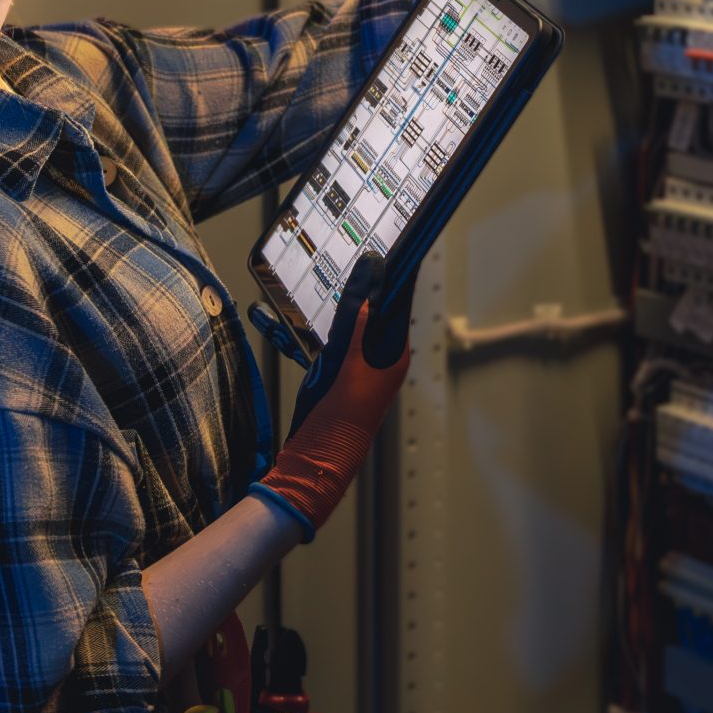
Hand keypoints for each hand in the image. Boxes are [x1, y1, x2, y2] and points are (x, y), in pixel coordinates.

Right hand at [249, 256, 413, 539]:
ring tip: (347, 271)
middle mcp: (384, 361)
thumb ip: (358, 329)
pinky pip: (345, 339)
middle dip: (371, 287)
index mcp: (394, 358)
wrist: (314, 462)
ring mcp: (363, 368)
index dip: (393, 280)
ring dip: (353, 303)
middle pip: (380, 313)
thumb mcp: (349, 370)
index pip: (398, 307)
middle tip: (362, 253)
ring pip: (360, 324)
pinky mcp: (343, 374)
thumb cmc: (338, 423)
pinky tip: (329, 309)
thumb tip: (371, 290)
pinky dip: (339, 322)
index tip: (391, 249)